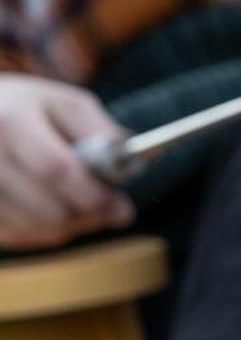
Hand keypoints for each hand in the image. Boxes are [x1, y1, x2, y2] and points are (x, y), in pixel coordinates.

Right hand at [0, 75, 133, 250]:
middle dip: (87, 216)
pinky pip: (14, 236)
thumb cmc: (28, 107)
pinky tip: (51, 211)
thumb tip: (131, 167)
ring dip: (67, 226)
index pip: (56, 170)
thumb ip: (100, 131)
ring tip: (80, 206)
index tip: (123, 209)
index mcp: (11, 119)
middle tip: (109, 211)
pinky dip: (41, 231)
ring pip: (32, 229)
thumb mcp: (65, 103)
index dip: (94, 195)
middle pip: (46, 210)